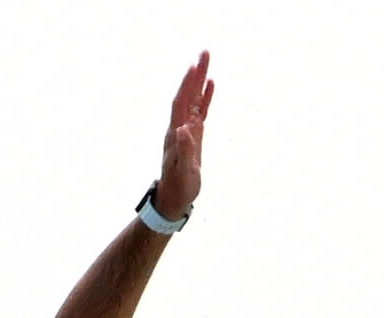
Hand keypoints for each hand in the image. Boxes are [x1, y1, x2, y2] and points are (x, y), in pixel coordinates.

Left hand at [154, 52, 211, 223]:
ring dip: (200, 80)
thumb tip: (184, 130)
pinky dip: (205, 97)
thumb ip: (184, 151)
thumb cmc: (178, 187)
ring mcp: (187, 129)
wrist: (173, 198)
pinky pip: (200, 111)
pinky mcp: (194, 135)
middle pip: (188, 95)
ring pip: (194, 99)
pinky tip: (210, 85)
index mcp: (176, 134)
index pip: (181, 103)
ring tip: (207, 61)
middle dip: (195, 74)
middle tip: (205, 52)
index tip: (194, 66)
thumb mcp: (183, 172)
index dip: (187, 85)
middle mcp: (179, 127)